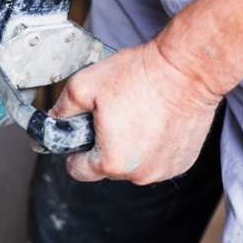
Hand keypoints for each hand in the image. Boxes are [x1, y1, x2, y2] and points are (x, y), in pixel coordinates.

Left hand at [52, 41, 221, 183]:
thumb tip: (53, 120)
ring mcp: (164, 170)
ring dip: (131, 146)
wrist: (189, 68)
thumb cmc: (142, 75)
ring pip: (133, 165)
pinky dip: (154, 145)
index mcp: (112, 162)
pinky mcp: (183, 162)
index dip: (76, 151)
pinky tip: (157, 120)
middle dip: (105, 145)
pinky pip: (157, 159)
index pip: (78, 171)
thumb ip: (62, 109)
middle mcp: (139, 174)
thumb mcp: (85, 85)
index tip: (83, 134)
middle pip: (107, 167)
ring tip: (138, 114)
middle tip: (114, 114)